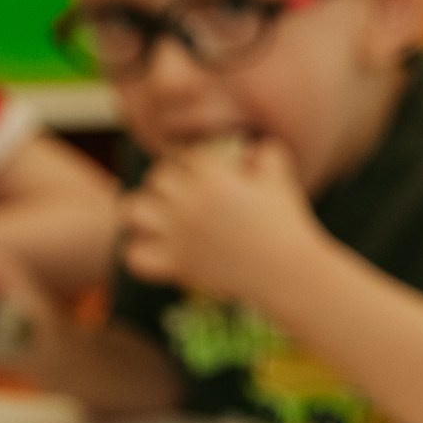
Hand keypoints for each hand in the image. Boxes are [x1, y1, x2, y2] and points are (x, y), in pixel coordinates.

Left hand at [120, 137, 327, 306]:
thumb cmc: (285, 222)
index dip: (195, 160)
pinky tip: (159, 248)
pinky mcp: (176, 265)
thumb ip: (263, 152)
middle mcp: (190, 204)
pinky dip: (140, 252)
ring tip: (162, 217)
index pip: (186, 156)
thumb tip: (243, 151)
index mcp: (214, 179)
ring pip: (135, 212)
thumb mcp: (280, 178)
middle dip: (171, 182)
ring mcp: (179, 236)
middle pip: (157, 179)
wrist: (288, 271)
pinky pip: (134, 256)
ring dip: (147, 212)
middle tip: (184, 192)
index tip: (205, 170)